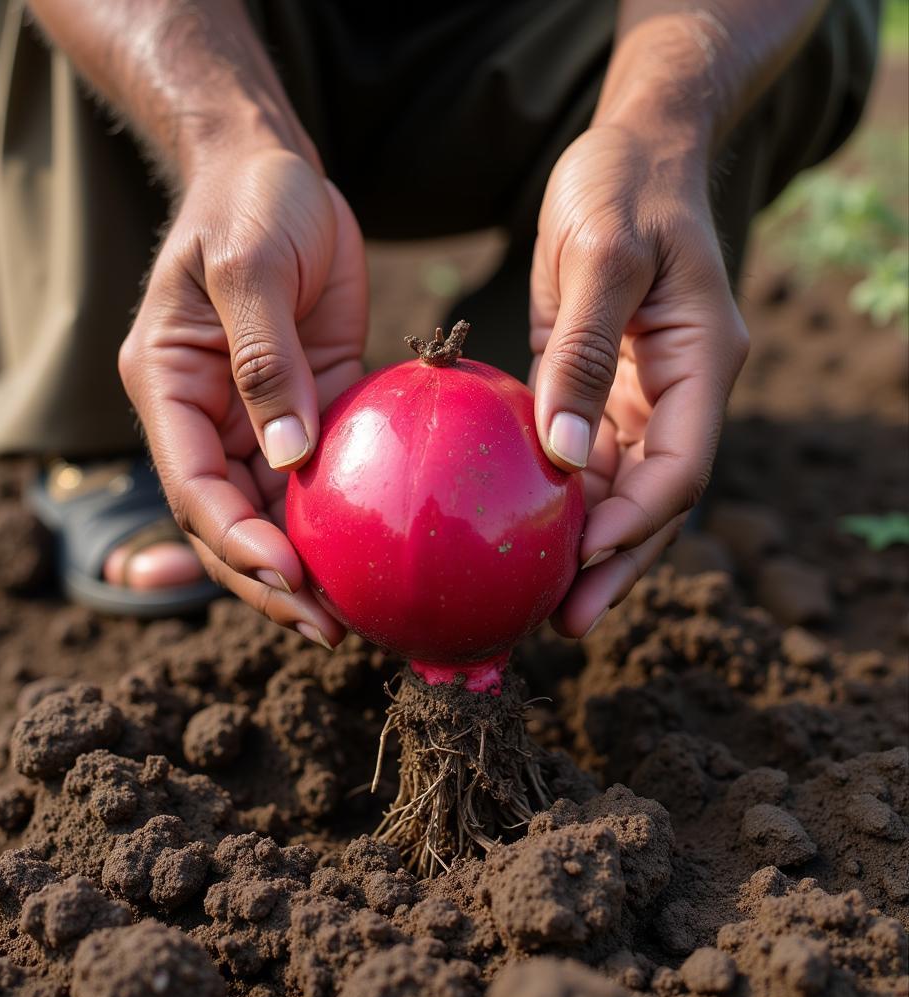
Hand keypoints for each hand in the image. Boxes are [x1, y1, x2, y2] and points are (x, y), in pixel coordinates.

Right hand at [119, 149, 366, 647]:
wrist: (275, 172)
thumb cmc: (250, 203)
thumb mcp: (248, 266)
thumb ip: (264, 358)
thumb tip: (288, 455)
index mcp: (169, 387)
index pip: (193, 485)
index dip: (234, 541)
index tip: (288, 575)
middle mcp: (205, 417)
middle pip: (230, 521)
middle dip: (272, 580)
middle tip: (327, 627)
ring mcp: (256, 419)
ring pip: (274, 515)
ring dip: (309, 568)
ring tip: (356, 617)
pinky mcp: (309, 409)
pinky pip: (320, 479)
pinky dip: (341, 522)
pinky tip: (379, 556)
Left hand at [530, 125, 748, 636]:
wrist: (627, 151)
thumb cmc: (622, 186)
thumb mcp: (602, 256)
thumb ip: (583, 353)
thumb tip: (563, 454)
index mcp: (700, 365)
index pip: (680, 470)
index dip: (636, 525)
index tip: (582, 563)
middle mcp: (675, 392)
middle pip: (652, 500)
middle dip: (613, 564)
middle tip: (565, 622)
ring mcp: (636, 394)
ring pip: (616, 488)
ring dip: (582, 544)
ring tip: (537, 599)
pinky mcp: (596, 386)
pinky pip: (580, 455)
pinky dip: (556, 496)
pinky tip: (519, 528)